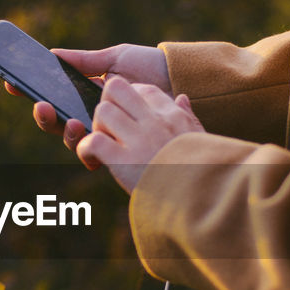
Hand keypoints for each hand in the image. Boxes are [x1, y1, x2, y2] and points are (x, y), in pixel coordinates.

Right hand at [5, 43, 169, 151]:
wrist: (180, 81)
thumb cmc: (150, 68)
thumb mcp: (116, 59)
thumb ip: (85, 61)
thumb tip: (53, 54)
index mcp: (89, 97)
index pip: (55, 99)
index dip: (33, 93)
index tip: (13, 82)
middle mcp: (94, 119)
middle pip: (58, 124)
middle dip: (45, 117)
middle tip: (41, 105)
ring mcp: (107, 136)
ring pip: (74, 142)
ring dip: (67, 133)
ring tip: (73, 121)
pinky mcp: (121, 149)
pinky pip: (98, 154)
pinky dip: (89, 146)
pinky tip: (88, 133)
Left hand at [75, 76, 204, 193]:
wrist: (203, 202)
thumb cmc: (203, 174)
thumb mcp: (199, 139)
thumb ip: (188, 116)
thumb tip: (182, 98)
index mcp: (173, 115)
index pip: (142, 89)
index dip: (127, 101)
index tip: (126, 120)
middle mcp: (155, 121)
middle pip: (115, 88)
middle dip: (105, 105)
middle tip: (108, 130)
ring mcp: (139, 139)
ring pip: (102, 111)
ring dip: (95, 129)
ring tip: (102, 149)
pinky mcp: (124, 160)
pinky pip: (93, 141)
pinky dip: (86, 150)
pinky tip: (94, 162)